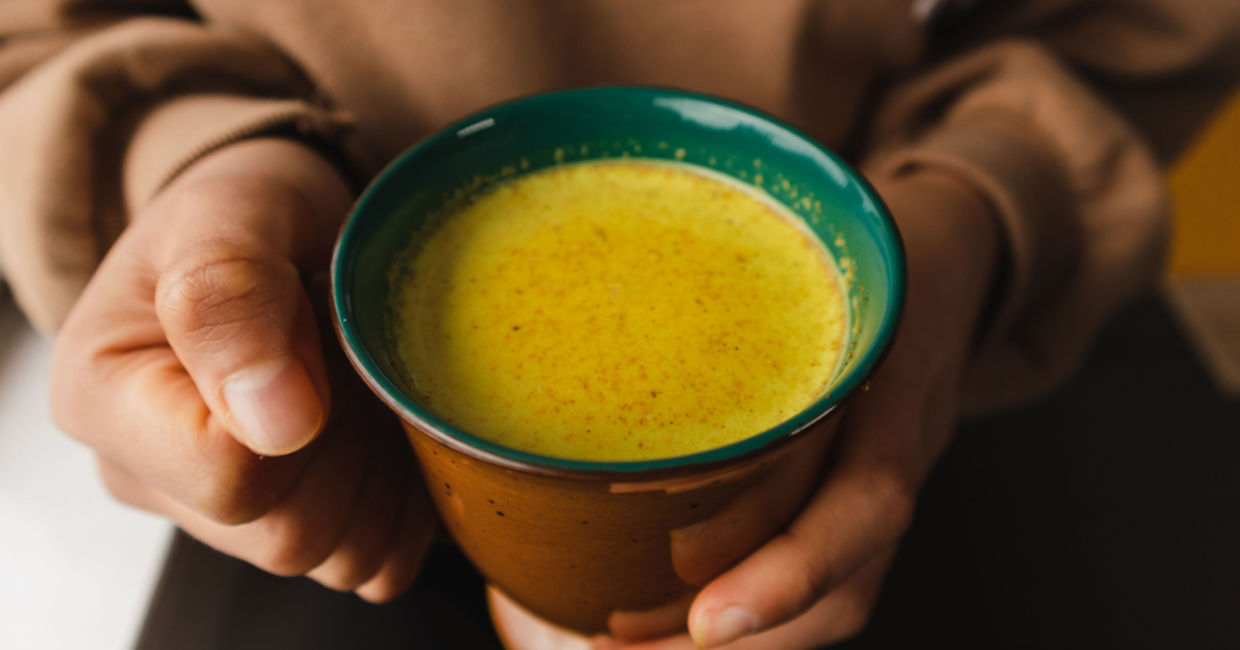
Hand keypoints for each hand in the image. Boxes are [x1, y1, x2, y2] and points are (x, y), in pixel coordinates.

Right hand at [50, 139, 434, 600]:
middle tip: (353, 349)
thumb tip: (272, 421)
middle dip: (353, 440)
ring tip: (367, 381)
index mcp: (105, 401)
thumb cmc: (242, 214)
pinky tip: (389, 427)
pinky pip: (374, 559)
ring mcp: (221, 519)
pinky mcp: (291, 528)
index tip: (317, 327)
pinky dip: (406, 500)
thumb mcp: (229, 213)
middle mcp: (151, 476)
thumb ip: (228, 295)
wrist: (278, 231)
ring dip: (385, 467)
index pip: (227, 476)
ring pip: (335, 553)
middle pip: (288, 530)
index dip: (307, 413)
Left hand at [491, 168, 1001, 647]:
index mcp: (895, 382)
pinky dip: (758, 616)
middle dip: (748, 638)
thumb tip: (588, 272)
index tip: (707, 620)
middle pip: (848, 587)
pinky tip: (677, 621)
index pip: (869, 501)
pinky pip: (826, 580)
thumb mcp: (821, 234)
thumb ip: (735, 258)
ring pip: (837, 601)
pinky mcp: (860, 497)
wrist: (955, 258)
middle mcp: (899, 452)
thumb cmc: (863, 244)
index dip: (791, 573)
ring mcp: (886, 482)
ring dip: (745, 646)